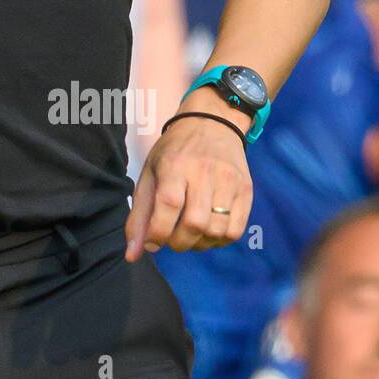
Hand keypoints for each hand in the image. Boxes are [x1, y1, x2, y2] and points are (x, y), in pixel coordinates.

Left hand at [124, 113, 251, 260]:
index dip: (158, 232)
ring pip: (217, 230)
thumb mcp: (150, 173)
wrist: (212, 122)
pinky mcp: (246, 189)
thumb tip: (132, 256)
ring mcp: (229, 181)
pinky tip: (208, 233)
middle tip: (171, 240)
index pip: (168, 205)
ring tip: (189, 237)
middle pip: (195, 222)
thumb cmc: (174, 152)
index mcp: (175, 165)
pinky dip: (219, 241)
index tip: (152, 243)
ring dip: (200, 244)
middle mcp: (204, 172)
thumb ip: (140, 216)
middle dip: (179, 242)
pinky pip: (236, 230)